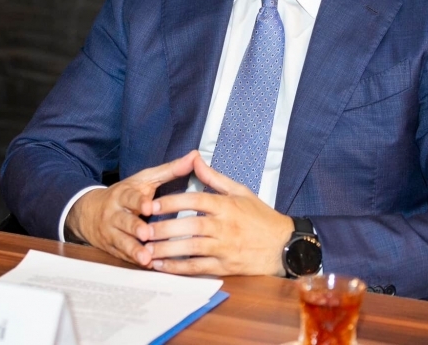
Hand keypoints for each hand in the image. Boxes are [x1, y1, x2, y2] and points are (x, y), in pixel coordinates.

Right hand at [66, 150, 198, 266]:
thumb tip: (194, 156)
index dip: (138, 202)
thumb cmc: (125, 194)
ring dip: (133, 250)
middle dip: (134, 228)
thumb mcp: (144, 180)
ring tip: (146, 258)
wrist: (88, 212)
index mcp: (122, 195)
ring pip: (121, 242)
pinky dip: (132, 261)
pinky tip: (146, 266)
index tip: (148, 206)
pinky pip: (122, 256)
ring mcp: (111, 233)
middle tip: (146, 234)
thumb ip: (169, 170)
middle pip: (124, 222)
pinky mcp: (112, 249)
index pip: (129, 198)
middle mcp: (114, 214)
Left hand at [142, 152, 293, 276]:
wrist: (285, 246)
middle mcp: (225, 226)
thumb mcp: (241, 191)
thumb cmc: (261, 217)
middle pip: (189, 226)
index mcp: (227, 205)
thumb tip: (195, 159)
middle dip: (163, 228)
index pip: (195, 200)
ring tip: (146, 250)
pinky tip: (162, 266)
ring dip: (166, 250)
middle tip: (142, 229)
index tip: (151, 205)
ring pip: (191, 249)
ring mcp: (225, 248)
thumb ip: (214, 177)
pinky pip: (198, 268)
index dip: (172, 202)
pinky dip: (179, 268)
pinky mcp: (226, 266)